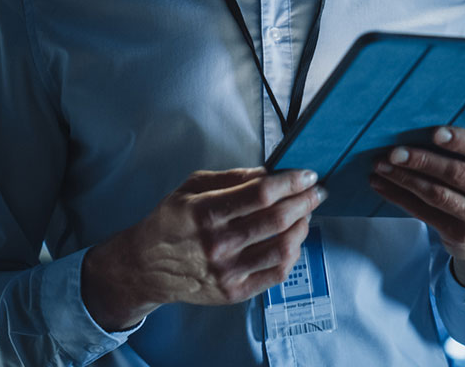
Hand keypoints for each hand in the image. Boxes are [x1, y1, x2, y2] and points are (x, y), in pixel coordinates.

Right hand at [81, 167, 325, 329]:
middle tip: (317, 191)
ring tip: (305, 214)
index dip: (290, 182)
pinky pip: (277, 273)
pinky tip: (292, 240)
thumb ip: (233, 178)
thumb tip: (270, 172)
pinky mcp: (234, 292)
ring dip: (302, 226)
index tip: (307, 175)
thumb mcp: (192, 187)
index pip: (260, 194)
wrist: (148, 266)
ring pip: (282, 248)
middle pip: (276, 220)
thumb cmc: (172, 222)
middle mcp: (217, 244)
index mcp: (205, 212)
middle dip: (305, 201)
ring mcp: (227, 271)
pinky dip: (292, 253)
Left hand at [369, 126, 464, 289]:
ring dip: (405, 178)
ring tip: (381, 165)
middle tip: (395, 151)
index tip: (434, 132)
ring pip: (438, 195)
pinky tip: (382, 184)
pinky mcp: (461, 237)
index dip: (460, 141)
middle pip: (458, 174)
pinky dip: (400, 197)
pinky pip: (424, 213)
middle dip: (423, 160)